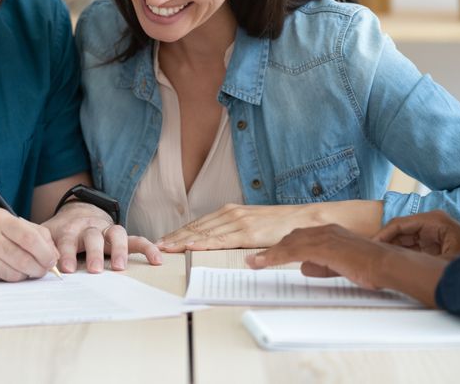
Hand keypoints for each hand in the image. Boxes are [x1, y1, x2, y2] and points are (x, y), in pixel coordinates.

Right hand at [0, 208, 58, 281]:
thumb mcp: (4, 222)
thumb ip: (31, 233)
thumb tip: (54, 254)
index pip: (29, 237)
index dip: (45, 252)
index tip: (52, 261)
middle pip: (23, 259)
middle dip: (38, 268)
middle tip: (42, 271)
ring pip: (13, 273)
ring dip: (23, 275)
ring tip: (21, 269)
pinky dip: (6, 278)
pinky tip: (1, 270)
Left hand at [43, 201, 161, 273]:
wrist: (76, 213)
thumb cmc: (59, 233)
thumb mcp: (46, 236)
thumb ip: (39, 247)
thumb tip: (26, 264)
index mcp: (68, 229)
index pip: (67, 240)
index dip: (66, 253)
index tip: (66, 268)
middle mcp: (89, 227)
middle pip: (92, 236)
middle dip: (93, 253)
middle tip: (94, 270)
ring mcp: (106, 230)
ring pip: (115, 234)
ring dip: (119, 250)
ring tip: (120, 267)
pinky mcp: (120, 235)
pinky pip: (136, 239)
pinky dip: (147, 248)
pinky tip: (156, 259)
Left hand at [157, 203, 322, 251]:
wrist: (304, 219)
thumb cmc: (280, 224)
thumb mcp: (253, 224)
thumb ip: (235, 231)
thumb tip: (219, 243)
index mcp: (230, 211)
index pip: (198, 224)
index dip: (179, 232)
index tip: (163, 240)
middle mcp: (231, 214)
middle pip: (196, 228)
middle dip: (174, 237)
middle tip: (155, 246)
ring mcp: (239, 222)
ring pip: (204, 233)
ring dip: (182, 241)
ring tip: (165, 247)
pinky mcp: (248, 232)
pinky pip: (221, 239)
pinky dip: (203, 243)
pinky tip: (190, 246)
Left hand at [247, 224, 446, 306]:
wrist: (387, 264)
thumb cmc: (371, 266)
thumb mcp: (342, 265)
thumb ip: (323, 265)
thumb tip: (305, 267)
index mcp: (331, 232)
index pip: (300, 238)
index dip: (283, 246)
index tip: (268, 255)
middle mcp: (325, 230)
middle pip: (291, 238)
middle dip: (273, 250)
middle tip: (256, 260)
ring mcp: (324, 237)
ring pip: (289, 244)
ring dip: (269, 255)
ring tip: (254, 263)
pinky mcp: (324, 247)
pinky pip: (293, 252)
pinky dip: (276, 257)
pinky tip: (265, 263)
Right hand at [374, 210, 459, 259]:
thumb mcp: (442, 266)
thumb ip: (416, 263)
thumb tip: (393, 266)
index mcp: (435, 221)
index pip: (399, 224)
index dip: (381, 237)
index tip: (369, 249)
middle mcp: (434, 225)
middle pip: (400, 232)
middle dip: (386, 244)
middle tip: (370, 258)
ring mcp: (435, 235)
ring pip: (405, 241)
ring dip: (393, 251)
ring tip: (379, 263)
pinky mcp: (437, 246)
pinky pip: (414, 248)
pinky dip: (403, 256)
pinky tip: (395, 266)